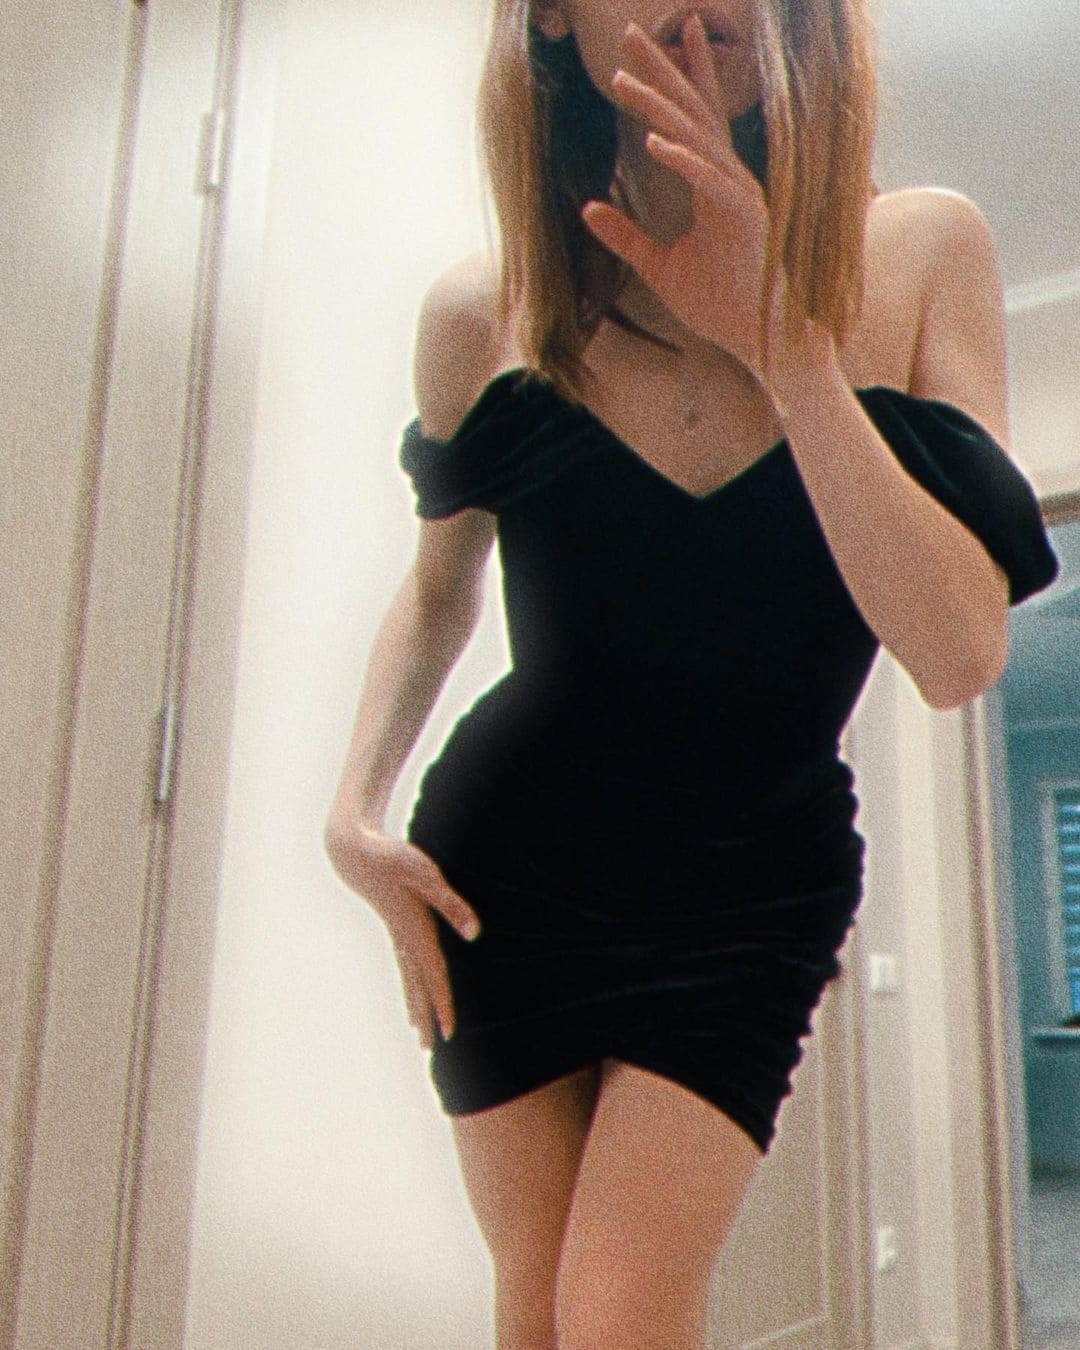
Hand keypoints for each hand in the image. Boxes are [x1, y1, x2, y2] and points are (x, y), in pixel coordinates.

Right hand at [324, 818, 480, 1048]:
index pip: (433, 976)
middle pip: (417, 986)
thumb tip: (473, 934)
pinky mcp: (393, 927)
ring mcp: (396, 934)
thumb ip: (450, 904)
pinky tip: (410, 993)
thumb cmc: (391, 858)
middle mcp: (404, 938)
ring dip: (416, 1007)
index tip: (448, 1033)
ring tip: (419, 1035)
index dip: (442, 1004)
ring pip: (409, 979)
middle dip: (426, 1016)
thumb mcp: (425, 876)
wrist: (352, 851)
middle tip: (429, 1048)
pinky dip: (409, 986)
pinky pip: (403, 966)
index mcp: (414, 931)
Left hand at [581, 15, 807, 385]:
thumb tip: (588, 207)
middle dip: (660, 69)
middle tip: (628, 31)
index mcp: (710, 184)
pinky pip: (709, 179)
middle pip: (691, 111)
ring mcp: (739, 193)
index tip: (643, 45)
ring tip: (622, 80)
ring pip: (696, 137)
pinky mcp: (746, 216)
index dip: (670, 79)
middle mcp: (726, 178)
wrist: (759, 340)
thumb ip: (626, 236)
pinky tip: (653, 141)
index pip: (689, 121)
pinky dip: (682, 159)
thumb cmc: (720, 305)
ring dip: (658, 106)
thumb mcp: (659, 267)